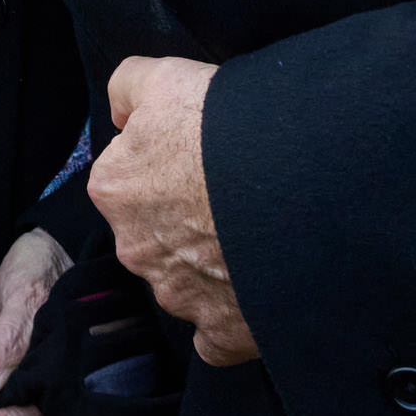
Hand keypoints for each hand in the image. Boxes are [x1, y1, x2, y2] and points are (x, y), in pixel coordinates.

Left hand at [93, 56, 257, 365]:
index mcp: (114, 188)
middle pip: (156, 235)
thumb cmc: (229, 126)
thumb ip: (128, 87)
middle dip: (187, 222)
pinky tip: (254, 298)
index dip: (168, 167)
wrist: (302, 184)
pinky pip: (216, 338)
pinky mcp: (221, 332)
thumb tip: (122, 116)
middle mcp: (135, 248)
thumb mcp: (167, 77)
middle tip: (236, 199)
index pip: (130, 181)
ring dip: (213, 268)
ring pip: (186, 283)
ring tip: (261, 237)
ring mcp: (178, 295)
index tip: (204, 160)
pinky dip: (231, 324)